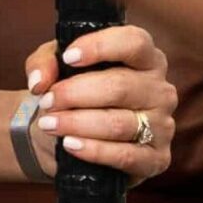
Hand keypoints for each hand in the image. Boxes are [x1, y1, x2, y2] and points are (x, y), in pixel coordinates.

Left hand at [24, 26, 176, 183]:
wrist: (71, 139)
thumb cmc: (73, 94)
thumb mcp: (55, 67)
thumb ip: (45, 63)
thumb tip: (39, 81)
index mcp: (146, 58)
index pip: (134, 43)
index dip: (101, 47)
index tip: (68, 57)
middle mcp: (160, 90)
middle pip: (120, 87)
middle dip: (75, 94)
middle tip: (47, 101)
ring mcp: (162, 126)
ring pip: (118, 123)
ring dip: (77, 123)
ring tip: (49, 124)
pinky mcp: (156, 159)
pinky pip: (125, 155)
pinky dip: (93, 151)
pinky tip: (70, 145)